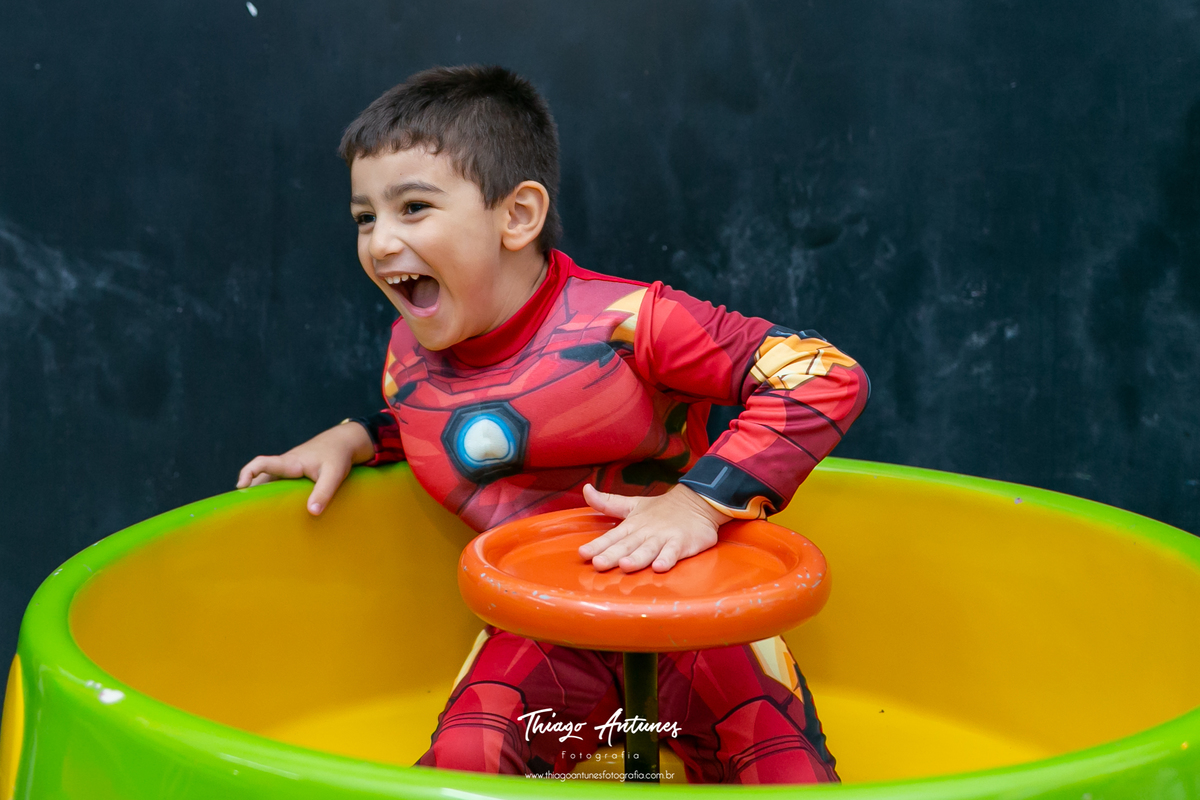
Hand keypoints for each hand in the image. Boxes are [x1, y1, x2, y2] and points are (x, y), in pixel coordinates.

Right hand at [236, 421, 374, 514]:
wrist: (344, 443)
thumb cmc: (338, 456)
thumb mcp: (335, 475)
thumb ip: (324, 493)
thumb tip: (312, 512)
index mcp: (290, 463)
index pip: (262, 464)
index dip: (248, 473)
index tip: (241, 488)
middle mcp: (285, 465)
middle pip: (260, 477)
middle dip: (250, 492)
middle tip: (244, 513)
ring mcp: (289, 469)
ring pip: (268, 481)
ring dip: (262, 494)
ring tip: (258, 517)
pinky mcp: (295, 474)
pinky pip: (278, 484)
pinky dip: (274, 494)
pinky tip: (277, 511)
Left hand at [578, 483, 731, 572]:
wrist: (697, 502)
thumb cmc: (661, 509)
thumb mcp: (632, 504)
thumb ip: (608, 502)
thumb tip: (586, 489)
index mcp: (632, 525)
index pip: (612, 536)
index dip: (597, 545)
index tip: (583, 554)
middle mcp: (645, 532)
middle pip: (627, 545)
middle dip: (612, 555)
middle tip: (598, 563)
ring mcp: (664, 537)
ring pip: (648, 549)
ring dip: (637, 557)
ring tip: (625, 565)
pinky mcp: (682, 542)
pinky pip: (674, 551)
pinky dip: (667, 558)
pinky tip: (659, 567)